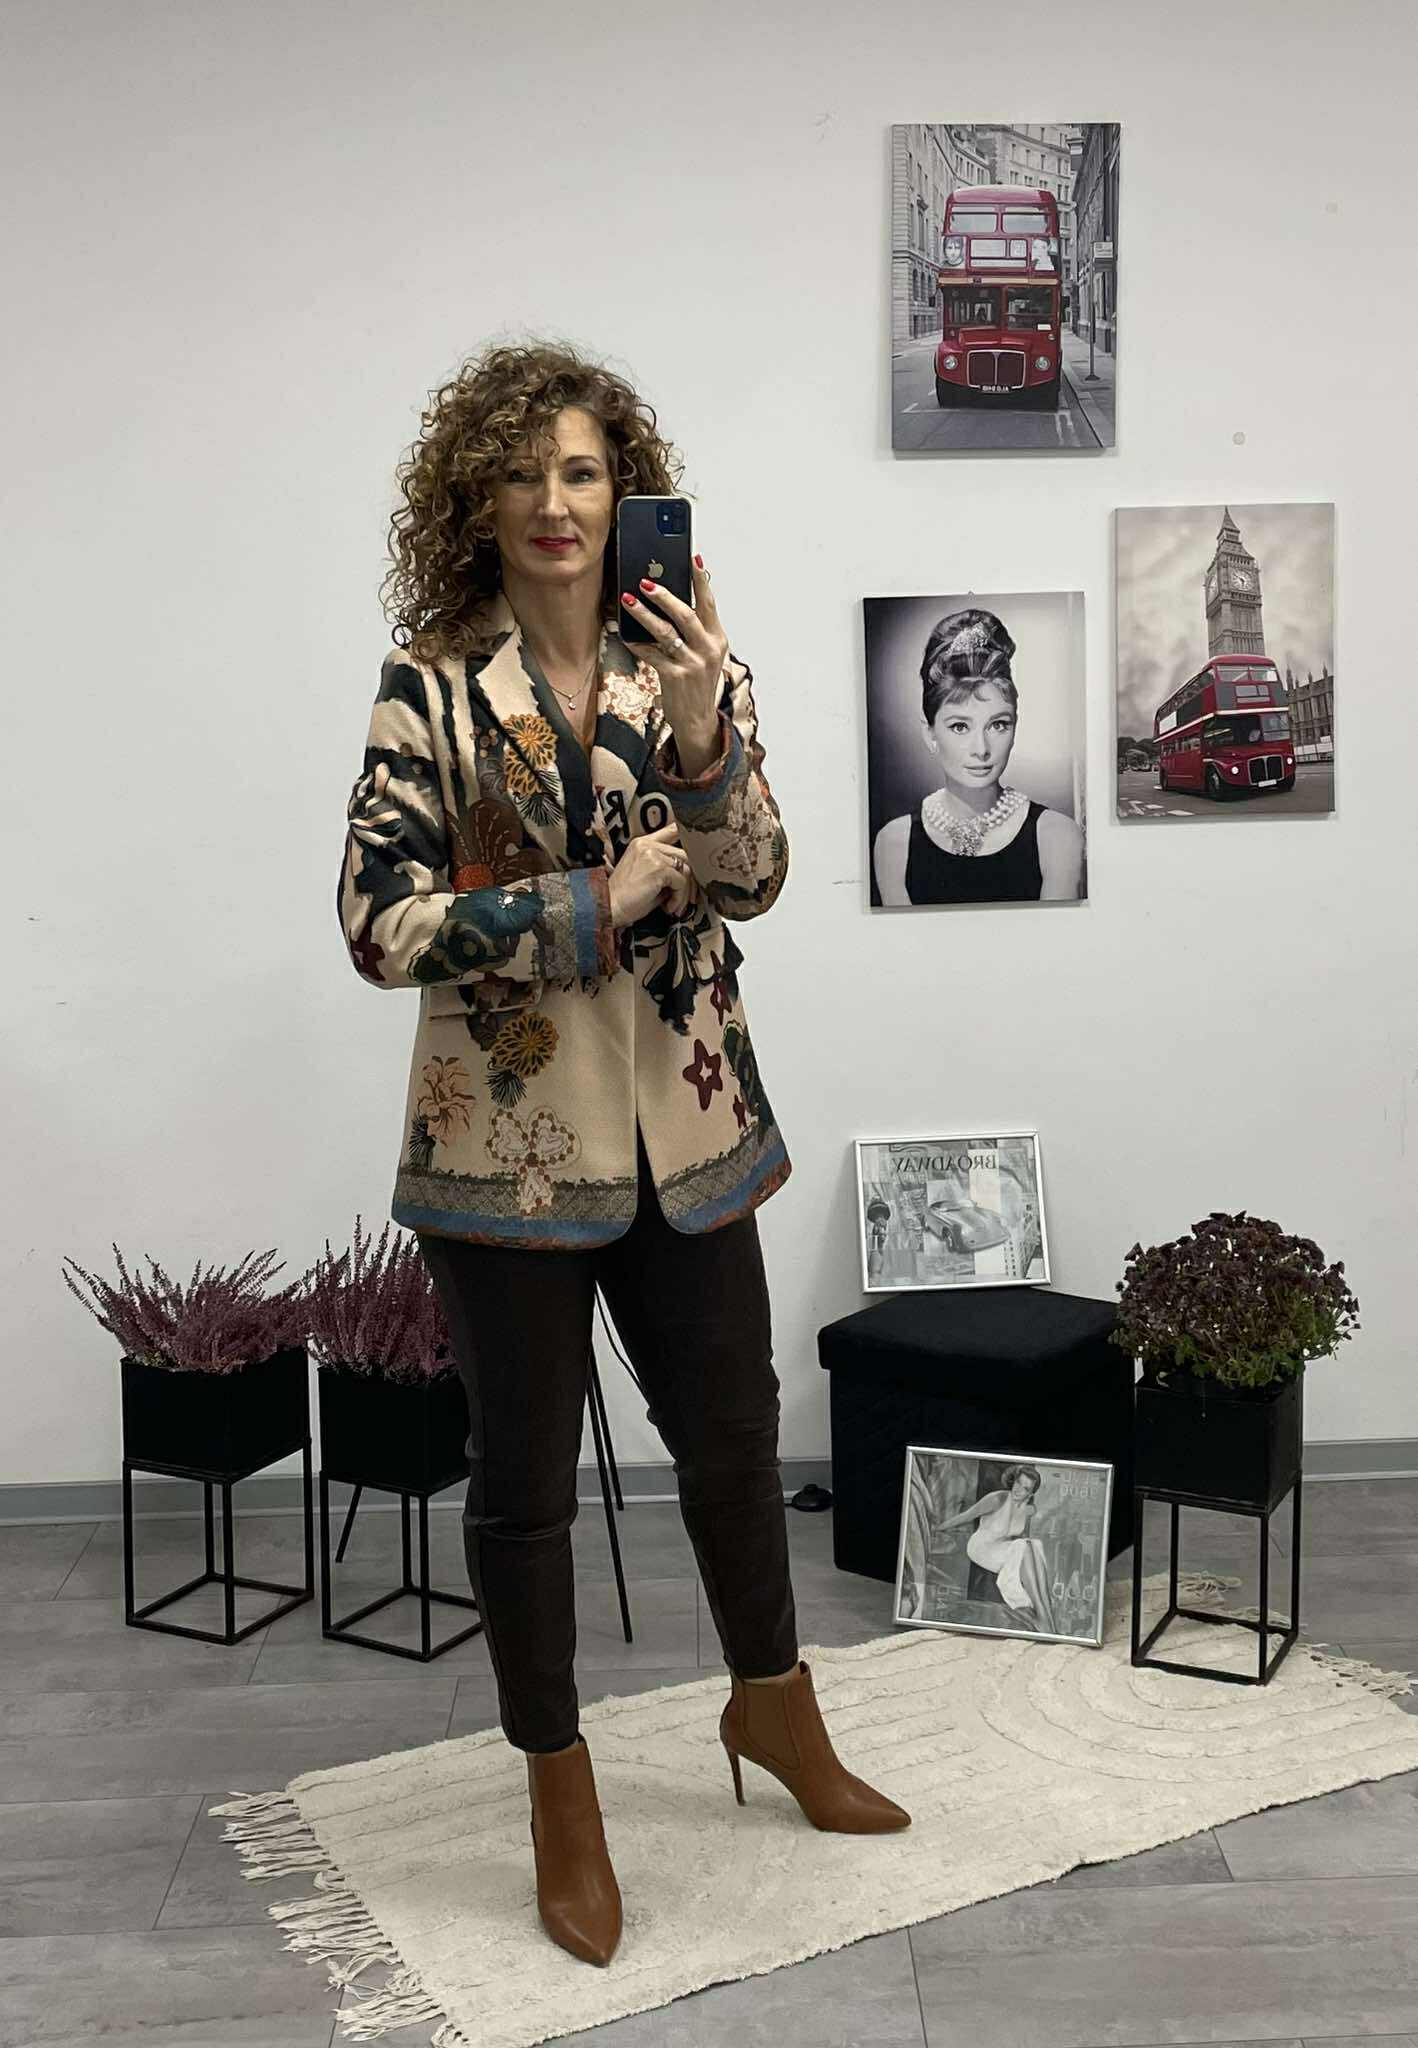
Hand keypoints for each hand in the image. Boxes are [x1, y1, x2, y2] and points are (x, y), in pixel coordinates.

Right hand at [604, 821, 692, 927]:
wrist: (607, 907)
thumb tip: (688, 875)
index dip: (687, 838)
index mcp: (642, 844)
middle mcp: (647, 845)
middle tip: (686, 897)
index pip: (671, 830)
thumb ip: (665, 869)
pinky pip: (681, 881)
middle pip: (684, 854)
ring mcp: (652, 854)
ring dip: (684, 891)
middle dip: (689, 879)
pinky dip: (678, 897)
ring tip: (674, 905)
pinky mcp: (658, 868)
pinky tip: (668, 906)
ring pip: (685, 868)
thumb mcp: (645, 877)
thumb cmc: (624, 898)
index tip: (697, 850)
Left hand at [620, 556, 727, 747]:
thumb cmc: (697, 683)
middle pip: (686, 614)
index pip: (709, 603)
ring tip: (629, 600)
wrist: (697, 720)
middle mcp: (708, 649)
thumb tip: (672, 601)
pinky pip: (651, 654)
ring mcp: (692, 664)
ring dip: (644, 614)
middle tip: (646, 582)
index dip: (700, 580)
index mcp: (717, 639)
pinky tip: (626, 635)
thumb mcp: (704, 654)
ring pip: (665, 632)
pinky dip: (637, 643)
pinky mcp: (675, 677)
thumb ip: (695, 631)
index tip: (693, 558)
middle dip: (664, 595)